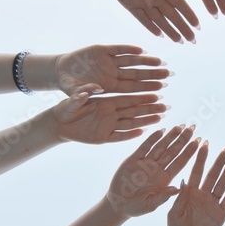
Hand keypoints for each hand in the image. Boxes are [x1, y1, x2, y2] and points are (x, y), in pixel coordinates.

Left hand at [50, 89, 166, 143]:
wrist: (59, 124)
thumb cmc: (66, 109)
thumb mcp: (72, 100)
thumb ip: (81, 95)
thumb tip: (92, 88)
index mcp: (106, 102)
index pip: (127, 99)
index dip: (141, 97)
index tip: (155, 94)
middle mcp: (110, 113)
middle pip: (133, 110)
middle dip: (149, 108)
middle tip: (165, 106)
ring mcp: (108, 126)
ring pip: (130, 123)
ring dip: (145, 120)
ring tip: (160, 118)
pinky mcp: (103, 137)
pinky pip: (119, 136)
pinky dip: (130, 135)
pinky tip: (143, 132)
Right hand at [55, 45, 169, 94]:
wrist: (61, 72)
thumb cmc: (70, 87)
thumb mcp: (74, 93)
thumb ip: (84, 93)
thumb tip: (96, 90)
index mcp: (109, 87)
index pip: (132, 88)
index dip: (146, 89)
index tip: (161, 89)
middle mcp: (113, 74)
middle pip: (137, 75)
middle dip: (153, 75)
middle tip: (169, 74)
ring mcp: (109, 62)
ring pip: (131, 61)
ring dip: (145, 61)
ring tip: (160, 61)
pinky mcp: (102, 50)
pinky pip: (118, 49)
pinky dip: (128, 48)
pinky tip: (141, 49)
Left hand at [103, 0, 199, 42]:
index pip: (179, 3)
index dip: (188, 14)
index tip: (197, 24)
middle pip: (172, 15)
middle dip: (183, 27)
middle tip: (193, 40)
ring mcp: (143, 3)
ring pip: (159, 20)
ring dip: (169, 31)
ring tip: (179, 41)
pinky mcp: (131, 6)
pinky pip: (142, 19)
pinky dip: (150, 27)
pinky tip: (160, 35)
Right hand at [106, 125, 199, 217]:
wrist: (118, 204)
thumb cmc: (136, 208)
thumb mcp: (150, 205)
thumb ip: (163, 197)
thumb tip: (178, 189)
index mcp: (164, 179)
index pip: (180, 162)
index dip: (189, 152)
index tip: (199, 142)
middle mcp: (157, 169)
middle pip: (173, 151)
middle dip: (183, 140)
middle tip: (193, 127)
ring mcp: (146, 163)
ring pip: (161, 146)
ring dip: (170, 136)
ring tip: (180, 126)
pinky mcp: (133, 160)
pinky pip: (144, 147)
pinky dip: (152, 138)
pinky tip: (161, 130)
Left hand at [167, 141, 224, 225]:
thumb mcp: (173, 213)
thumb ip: (179, 198)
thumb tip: (182, 181)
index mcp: (189, 191)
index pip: (196, 171)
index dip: (201, 158)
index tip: (204, 143)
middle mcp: (202, 194)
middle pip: (213, 174)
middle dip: (219, 161)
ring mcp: (212, 202)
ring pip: (222, 183)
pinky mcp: (221, 213)